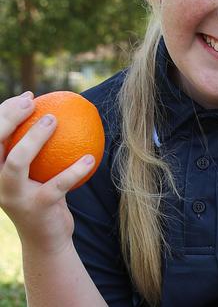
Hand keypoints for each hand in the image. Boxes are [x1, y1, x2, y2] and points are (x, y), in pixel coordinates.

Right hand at [0, 92, 95, 253]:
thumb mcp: (36, 172)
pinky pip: (58, 184)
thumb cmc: (42, 195)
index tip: (29, 97)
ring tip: (54, 120)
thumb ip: (38, 148)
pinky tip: (91, 156)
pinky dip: (75, 169)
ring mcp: (13, 196)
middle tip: (34, 103)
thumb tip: (56, 110)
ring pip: (16, 162)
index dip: (4, 111)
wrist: (46, 239)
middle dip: (8, 119)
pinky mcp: (36, 207)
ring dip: (34, 138)